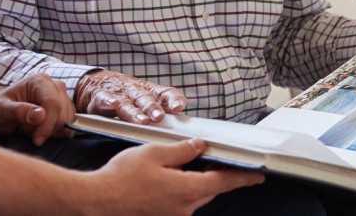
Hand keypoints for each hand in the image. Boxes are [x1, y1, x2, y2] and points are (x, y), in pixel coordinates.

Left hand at [0, 73, 74, 145]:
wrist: (0, 113)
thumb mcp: (0, 110)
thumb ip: (18, 111)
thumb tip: (41, 115)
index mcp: (40, 81)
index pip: (53, 103)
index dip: (47, 124)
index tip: (37, 140)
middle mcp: (55, 86)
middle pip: (63, 113)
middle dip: (47, 129)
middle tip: (29, 133)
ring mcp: (62, 98)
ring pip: (67, 121)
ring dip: (51, 132)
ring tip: (32, 130)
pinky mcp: (64, 111)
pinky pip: (68, 126)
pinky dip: (55, 134)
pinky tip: (40, 131)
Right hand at [74, 70, 186, 123]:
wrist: (95, 83)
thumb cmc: (126, 96)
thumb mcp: (145, 99)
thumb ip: (161, 110)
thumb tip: (183, 126)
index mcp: (149, 91)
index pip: (164, 93)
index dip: (172, 99)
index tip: (179, 107)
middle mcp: (135, 91)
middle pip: (145, 98)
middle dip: (153, 107)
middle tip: (159, 117)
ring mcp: (118, 94)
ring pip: (127, 103)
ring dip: (135, 111)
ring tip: (142, 120)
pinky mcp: (100, 97)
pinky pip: (104, 99)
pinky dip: (108, 101)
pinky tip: (113, 104)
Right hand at [89, 139, 262, 214]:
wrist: (97, 202)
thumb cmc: (121, 178)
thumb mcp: (154, 154)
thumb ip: (182, 151)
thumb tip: (200, 147)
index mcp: (187, 190)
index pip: (223, 181)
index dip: (242, 177)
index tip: (258, 175)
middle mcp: (184, 208)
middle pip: (208, 188)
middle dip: (211, 173)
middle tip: (208, 157)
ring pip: (193, 196)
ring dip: (192, 181)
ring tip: (175, 165)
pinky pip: (179, 202)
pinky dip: (179, 189)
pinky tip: (163, 179)